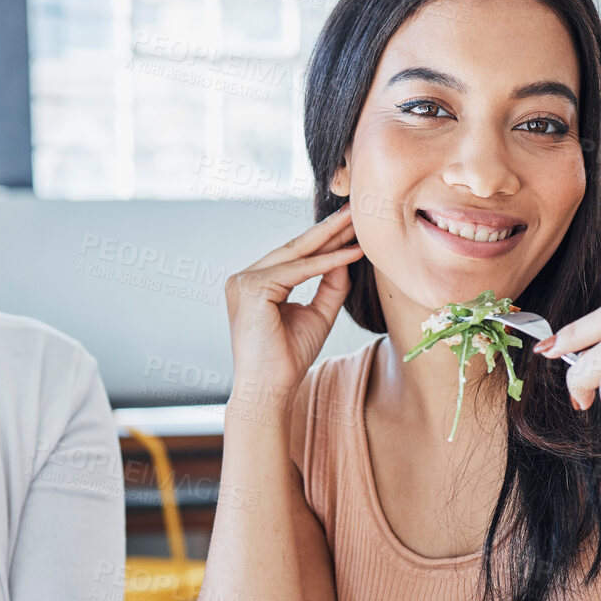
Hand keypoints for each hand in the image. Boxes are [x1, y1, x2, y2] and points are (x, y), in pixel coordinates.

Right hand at [224, 204, 362, 399]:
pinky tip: (350, 254)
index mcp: (255, 284)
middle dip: (327, 230)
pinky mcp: (251, 288)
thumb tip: (347, 256)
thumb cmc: (288, 359)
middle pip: (293, 249)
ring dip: (329, 239)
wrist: (269, 390)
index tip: (351, 227)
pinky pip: (297, 270)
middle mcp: (243, 279)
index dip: (324, 241)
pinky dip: (325, 263)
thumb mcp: (318, 315)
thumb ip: (330, 285)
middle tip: (355, 210)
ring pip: (295, 255)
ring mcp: (243, 281)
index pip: (293, 257)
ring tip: (356, 224)